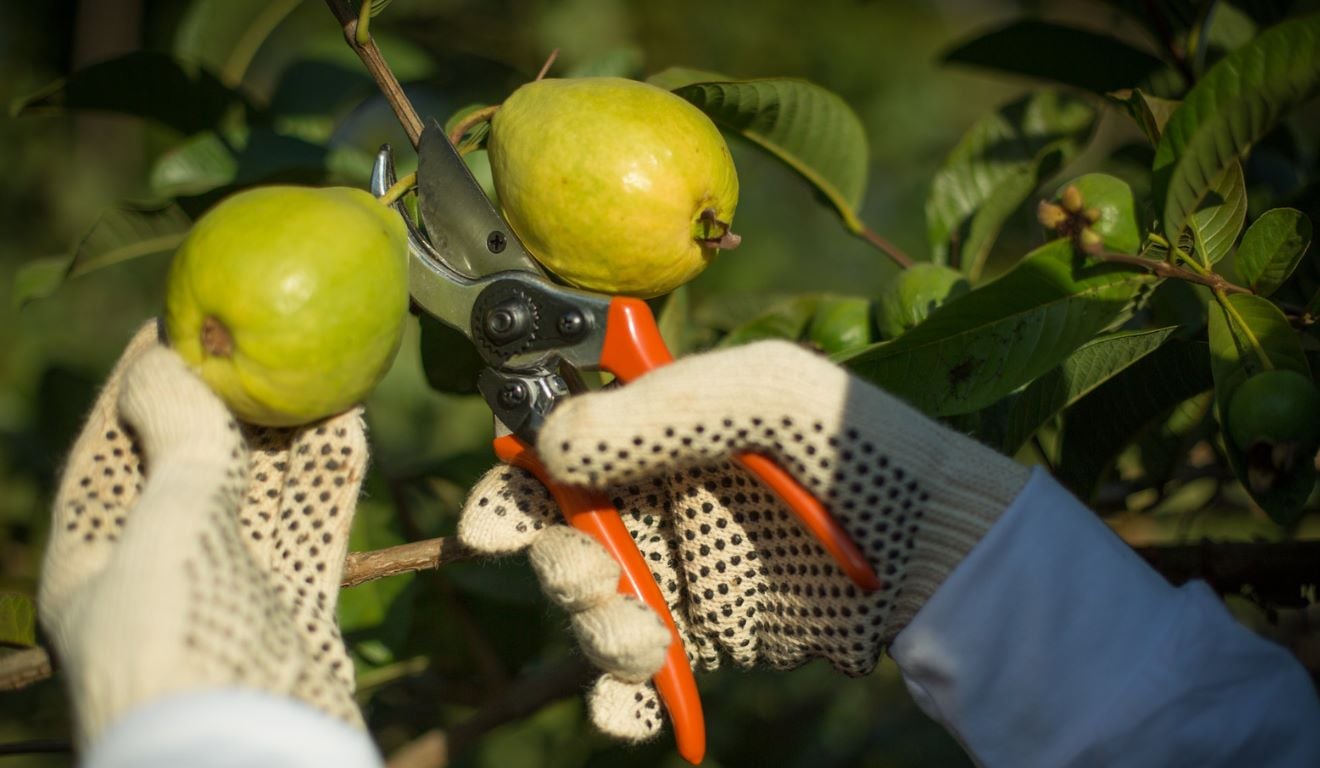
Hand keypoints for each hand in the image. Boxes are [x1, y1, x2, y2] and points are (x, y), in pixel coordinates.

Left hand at [38, 321, 367, 744]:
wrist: (249, 756)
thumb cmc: (181, 644)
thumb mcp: (163, 529)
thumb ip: (179, 444)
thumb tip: (167, 362)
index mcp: (95, 557)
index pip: (112, 446)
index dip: (141, 382)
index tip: (172, 323)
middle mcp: (161, 570)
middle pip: (196, 464)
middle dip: (230, 401)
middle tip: (264, 337)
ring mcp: (231, 590)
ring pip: (263, 493)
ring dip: (291, 433)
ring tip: (322, 368)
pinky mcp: (293, 608)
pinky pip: (311, 526)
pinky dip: (330, 478)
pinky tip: (351, 426)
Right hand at [458, 340, 1030, 742]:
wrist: (939, 547)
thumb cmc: (854, 445)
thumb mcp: (763, 395)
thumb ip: (657, 411)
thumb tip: (550, 442)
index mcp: (655, 432)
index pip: (554, 454)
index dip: (513, 489)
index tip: (495, 526)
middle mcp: (653, 502)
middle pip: (558, 541)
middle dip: (558, 567)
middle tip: (594, 576)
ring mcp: (676, 574)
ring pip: (589, 613)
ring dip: (595, 633)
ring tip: (644, 639)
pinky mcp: (705, 640)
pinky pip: (635, 683)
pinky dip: (621, 706)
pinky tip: (640, 707)